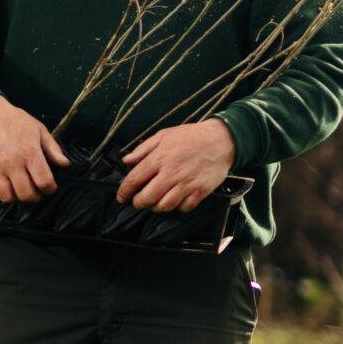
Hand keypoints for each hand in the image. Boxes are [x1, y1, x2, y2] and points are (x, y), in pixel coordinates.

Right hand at [0, 94, 67, 202]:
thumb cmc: (14, 120)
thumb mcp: (39, 129)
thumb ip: (53, 148)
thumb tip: (64, 163)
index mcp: (29, 152)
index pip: (44, 182)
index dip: (50, 188)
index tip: (50, 187)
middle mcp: (12, 162)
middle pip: (27, 194)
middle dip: (36, 196)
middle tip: (37, 191)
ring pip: (8, 197)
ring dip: (17, 197)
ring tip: (22, 189)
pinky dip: (2, 192)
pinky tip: (8, 183)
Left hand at [117, 119, 235, 210]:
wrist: (221, 139)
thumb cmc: (191, 136)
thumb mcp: (163, 135)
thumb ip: (143, 149)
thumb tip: (127, 160)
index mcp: (159, 158)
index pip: (134, 180)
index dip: (124, 192)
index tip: (121, 197)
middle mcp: (171, 173)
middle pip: (146, 198)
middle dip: (138, 203)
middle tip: (137, 201)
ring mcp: (186, 184)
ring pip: (164, 206)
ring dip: (155, 207)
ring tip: (154, 202)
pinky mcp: (200, 191)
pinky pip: (183, 208)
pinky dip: (177, 208)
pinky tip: (175, 200)